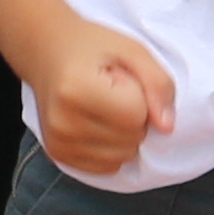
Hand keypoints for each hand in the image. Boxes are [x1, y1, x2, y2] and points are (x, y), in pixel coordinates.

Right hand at [22, 17, 176, 180]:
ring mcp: (58, 143)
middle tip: (111, 91)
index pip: (137, 115)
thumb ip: (158, 83)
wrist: (45, 51)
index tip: (120, 78)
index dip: (140, 96)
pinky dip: (111, 148)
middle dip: (133, 117)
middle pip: (132, 139)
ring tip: (102, 106)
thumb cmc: (91, 47)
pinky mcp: (58, 156)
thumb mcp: (131, 50)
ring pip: (123, 157)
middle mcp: (63, 122)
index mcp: (77, 89)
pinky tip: (96, 123)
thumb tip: (167, 127)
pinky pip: (107, 167)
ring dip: (124, 135)